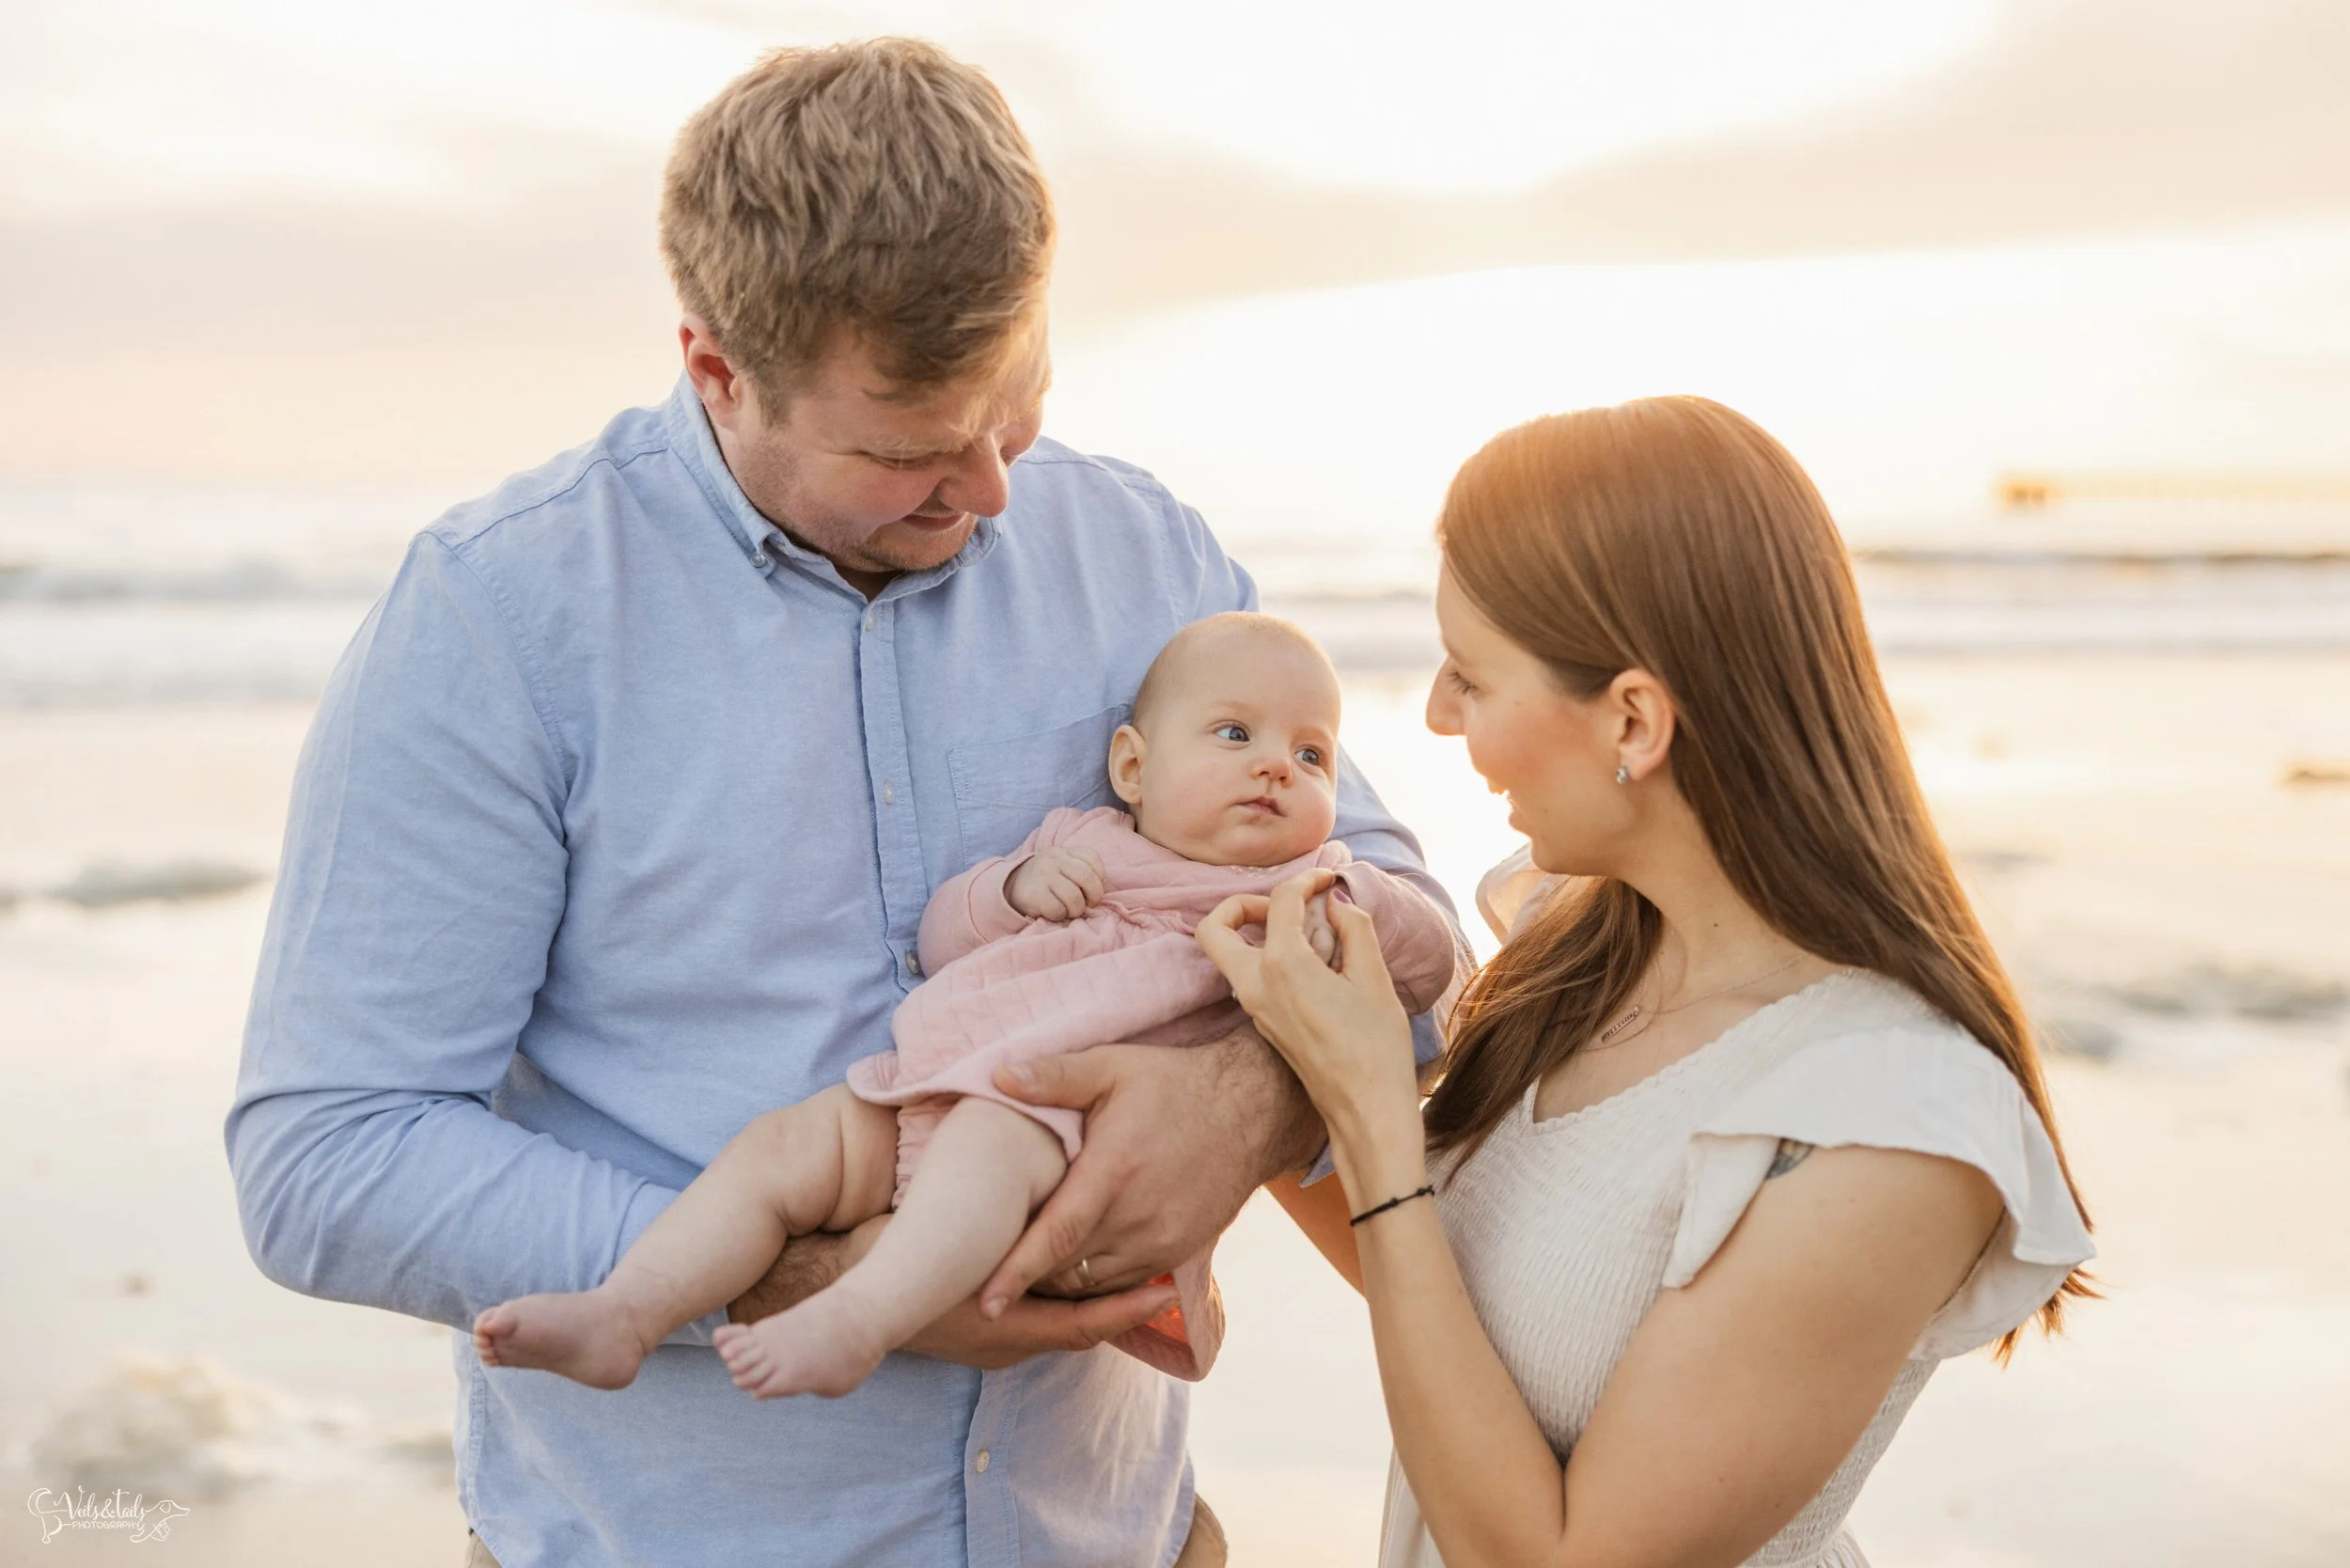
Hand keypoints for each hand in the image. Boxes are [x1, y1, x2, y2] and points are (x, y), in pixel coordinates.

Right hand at [730, 1215, 1178, 1371]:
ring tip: (1143, 1266)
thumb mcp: (930, 1237)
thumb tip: (1013, 1179)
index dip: (1126, 1308)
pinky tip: (1080, 1265)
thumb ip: (979, 1210)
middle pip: (1082, 1327)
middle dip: (1122, 1303)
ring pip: (1063, 1324)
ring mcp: (994, 1344)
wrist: (830, 1298)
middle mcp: (1005, 1343)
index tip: (1166, 1288)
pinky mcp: (983, 1334)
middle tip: (1170, 1272)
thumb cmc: (885, 1254)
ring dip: (1096, 1298)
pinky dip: (1067, 1299)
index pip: (1083, 1325)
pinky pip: (1041, 1321)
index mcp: (1003, 1325)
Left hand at [978, 1029, 1319, 1313]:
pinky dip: (1091, 1283)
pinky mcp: (1176, 1254)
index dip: (1016, 1273)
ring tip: (1023, 1273)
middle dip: (1025, 1278)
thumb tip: (997, 1077)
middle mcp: (1137, 1217)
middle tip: (985, 1275)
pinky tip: (1070, 1265)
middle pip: (1066, 1269)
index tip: (984, 1304)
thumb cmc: (1172, 1086)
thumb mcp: (1112, 1066)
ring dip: (1057, 1283)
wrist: (1250, 1112)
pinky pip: (1122, 1285)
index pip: (1055, 1237)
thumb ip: (1054, 1076)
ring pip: (1092, 1284)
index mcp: (1113, 1171)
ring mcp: (1160, 1241)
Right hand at [1005, 846, 1106, 920]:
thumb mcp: (1061, 865)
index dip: (1099, 877)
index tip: (1093, 888)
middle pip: (1087, 877)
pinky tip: (1054, 912)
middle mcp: (1054, 860)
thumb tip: (1099, 891)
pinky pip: (1057, 910)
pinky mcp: (1034, 894)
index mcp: (1064, 852)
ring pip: (1074, 897)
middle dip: (1094, 895)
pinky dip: (1060, 915)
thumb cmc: (1046, 880)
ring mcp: (1043, 876)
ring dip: (1076, 910)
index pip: (1092, 858)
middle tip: (1089, 904)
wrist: (1011, 886)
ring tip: (1070, 910)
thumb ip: (1080, 869)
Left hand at [1196, 871, 1425, 1204]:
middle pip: (1215, 928)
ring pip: (1227, 955)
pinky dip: (1269, 957)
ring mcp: (1254, 1008)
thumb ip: (1354, 929)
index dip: (1307, 880)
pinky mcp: (1263, 1024)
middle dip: (1243, 904)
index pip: (1280, 901)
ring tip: (1308, 932)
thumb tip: (1338, 905)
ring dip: (1256, 931)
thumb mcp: (1374, 978)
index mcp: (1283, 966)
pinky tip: (1314, 961)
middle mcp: (1255, 985)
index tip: (1330, 879)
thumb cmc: (1376, 1047)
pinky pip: (1249, 977)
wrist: (1365, 1109)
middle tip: (1286, 906)